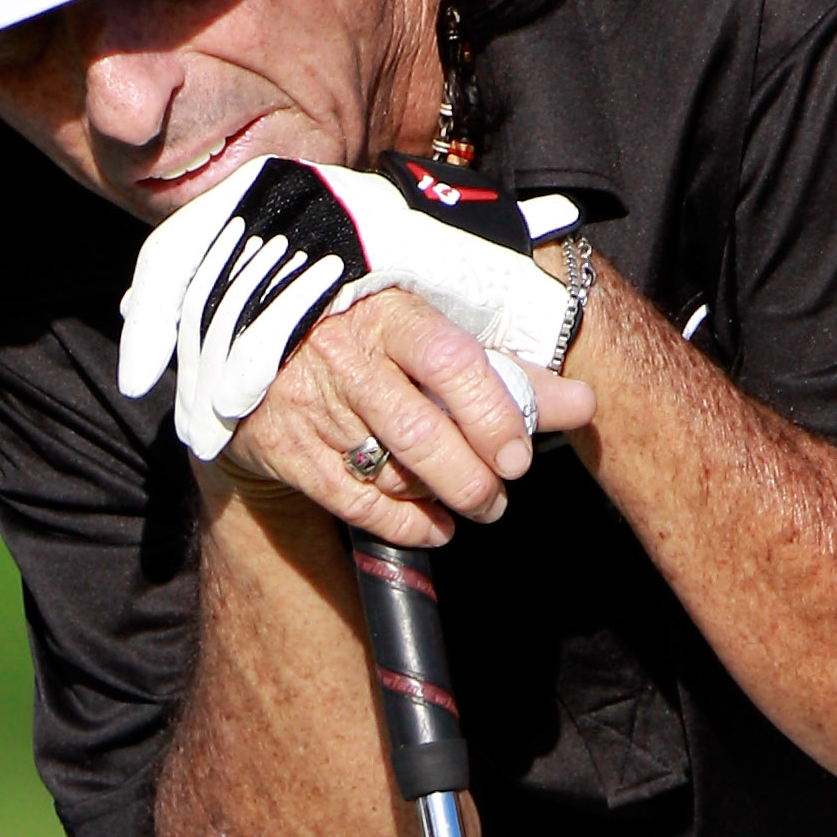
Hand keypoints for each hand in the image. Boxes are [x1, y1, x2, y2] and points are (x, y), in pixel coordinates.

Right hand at [120, 153, 599, 542]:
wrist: (255, 337)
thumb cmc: (369, 332)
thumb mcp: (430, 329)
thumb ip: (506, 368)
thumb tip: (580, 404)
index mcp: (388, 310)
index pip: (450, 364)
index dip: (492, 416)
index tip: (521, 455)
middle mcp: (344, 355)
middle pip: (420, 432)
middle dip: (471, 476)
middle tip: (503, 495)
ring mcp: (310, 405)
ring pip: (388, 472)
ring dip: (443, 500)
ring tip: (478, 504)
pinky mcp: (285, 448)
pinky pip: (354, 502)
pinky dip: (404, 524)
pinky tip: (435, 526)